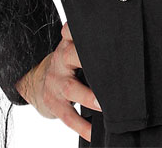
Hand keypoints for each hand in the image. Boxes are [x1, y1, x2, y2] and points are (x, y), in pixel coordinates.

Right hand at [15, 21, 101, 141]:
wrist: (38, 81)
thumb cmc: (69, 63)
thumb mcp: (74, 46)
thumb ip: (90, 42)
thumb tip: (124, 41)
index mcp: (68, 42)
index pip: (72, 29)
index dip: (78, 28)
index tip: (102, 30)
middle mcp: (61, 58)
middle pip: (71, 55)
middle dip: (88, 60)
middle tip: (112, 70)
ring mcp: (56, 81)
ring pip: (71, 88)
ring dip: (88, 97)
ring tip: (104, 106)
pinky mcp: (53, 102)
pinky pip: (68, 116)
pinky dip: (81, 126)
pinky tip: (92, 132)